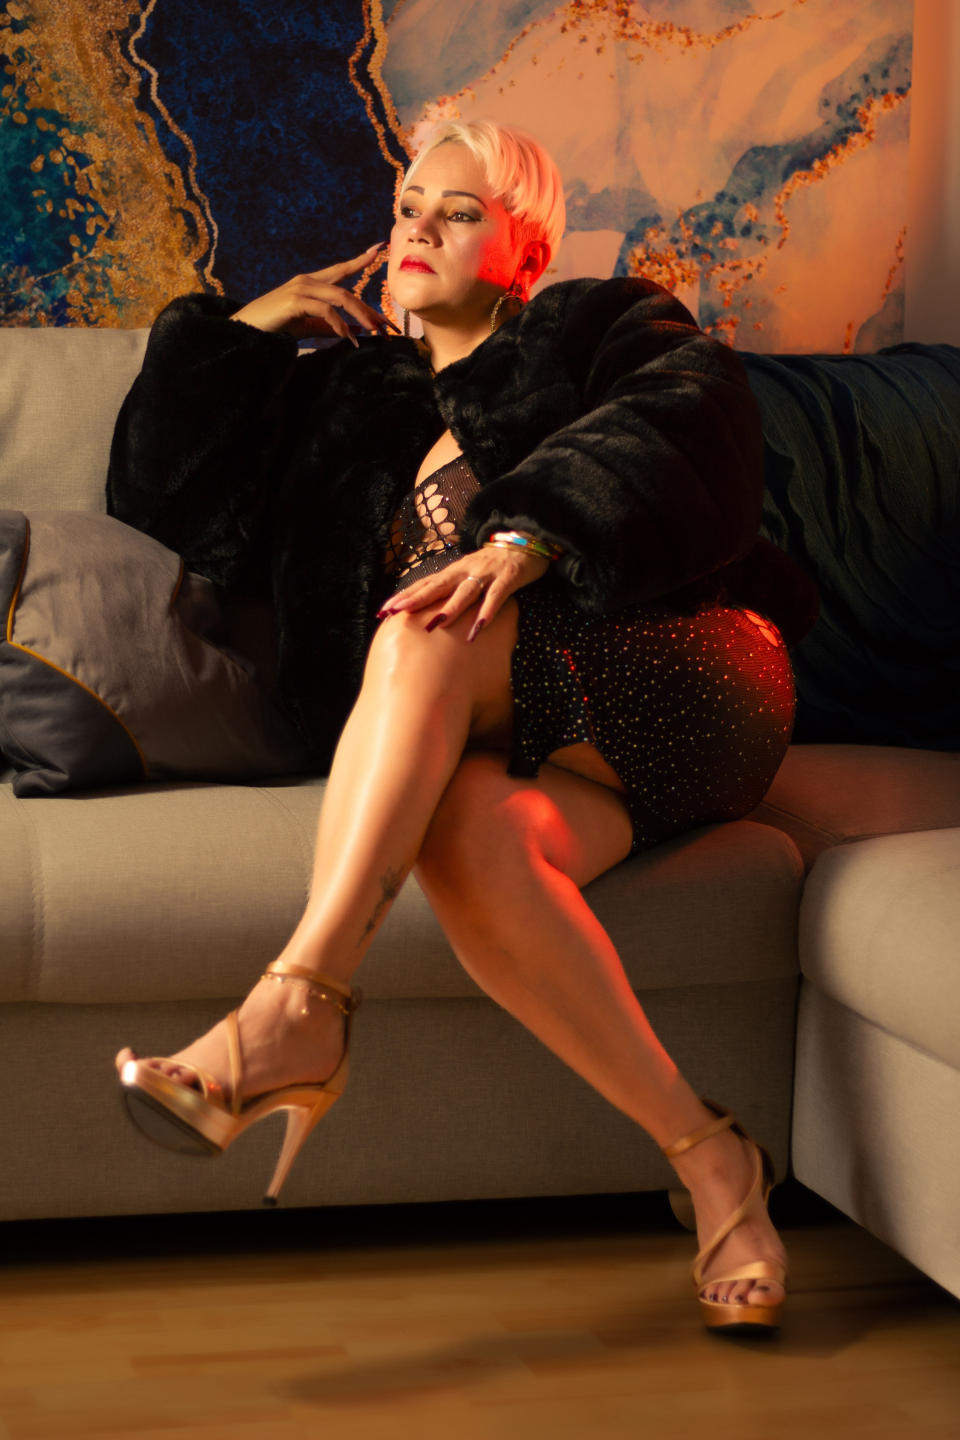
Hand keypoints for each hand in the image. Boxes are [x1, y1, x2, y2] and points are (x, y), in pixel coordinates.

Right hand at [231, 244, 397, 342]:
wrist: (245, 330)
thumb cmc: (274, 327)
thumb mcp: (305, 325)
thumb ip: (327, 325)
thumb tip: (353, 330)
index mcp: (310, 283)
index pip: (340, 270)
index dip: (360, 260)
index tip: (379, 250)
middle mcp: (307, 281)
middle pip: (346, 291)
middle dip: (368, 309)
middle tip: (385, 327)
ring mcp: (300, 288)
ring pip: (341, 298)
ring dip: (360, 316)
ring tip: (373, 333)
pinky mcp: (295, 300)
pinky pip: (326, 311)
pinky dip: (340, 325)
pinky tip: (346, 337)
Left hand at [378, 547, 548, 641]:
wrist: (526, 542)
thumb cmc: (493, 566)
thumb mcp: (468, 576)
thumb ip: (452, 591)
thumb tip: (429, 614)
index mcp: (454, 571)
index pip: (425, 584)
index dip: (405, 596)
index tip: (384, 611)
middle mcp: (466, 570)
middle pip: (438, 585)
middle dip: (416, 599)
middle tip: (397, 614)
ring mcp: (487, 573)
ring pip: (465, 591)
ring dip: (450, 608)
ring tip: (434, 625)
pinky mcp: (508, 578)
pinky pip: (496, 596)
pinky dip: (487, 611)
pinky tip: (478, 628)